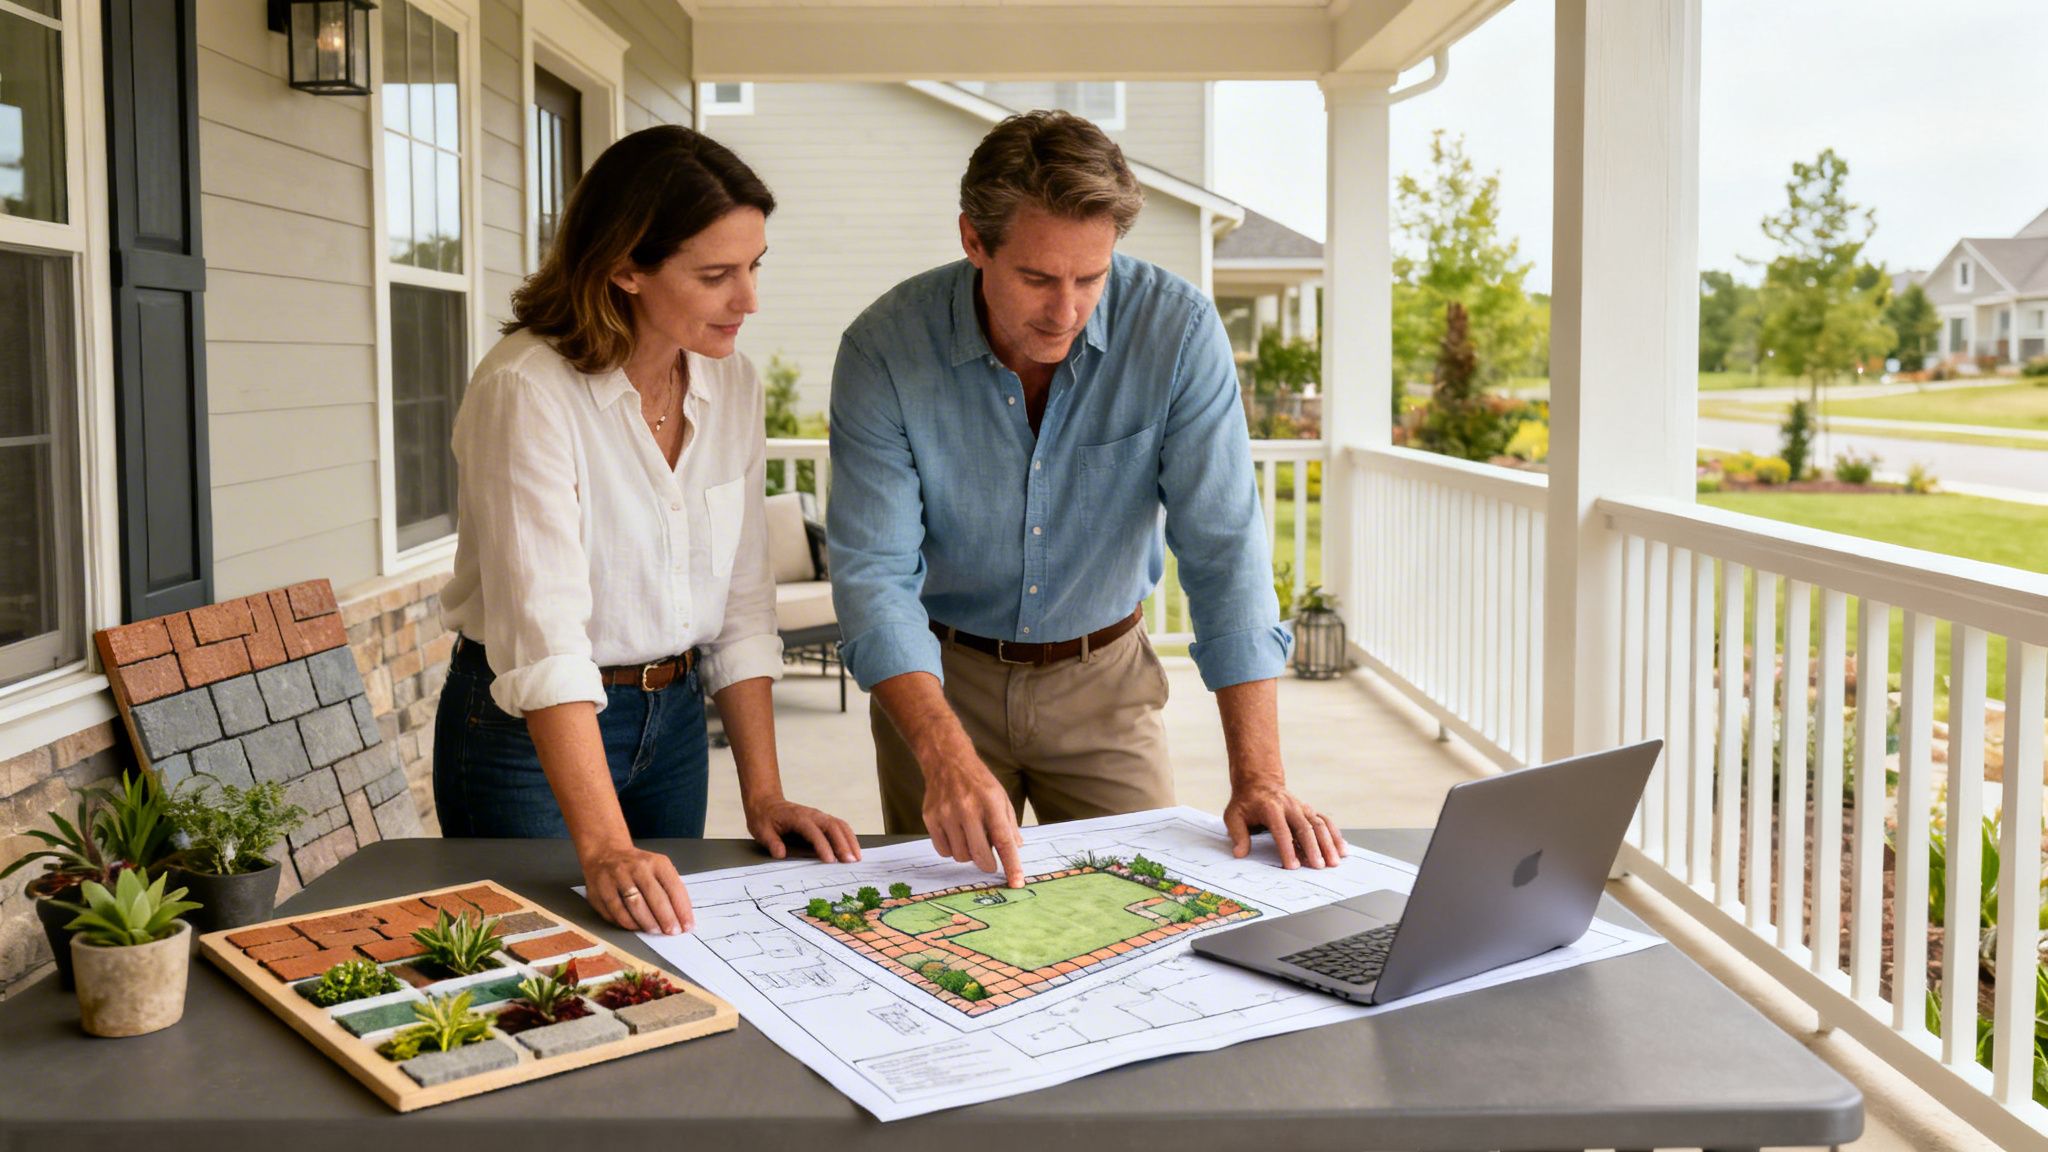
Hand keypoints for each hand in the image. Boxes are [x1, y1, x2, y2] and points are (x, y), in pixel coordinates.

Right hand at [580, 842, 693, 934]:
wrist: (605, 854)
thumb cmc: (638, 866)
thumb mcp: (658, 868)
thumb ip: (671, 889)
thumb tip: (684, 917)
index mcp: (656, 862)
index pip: (673, 887)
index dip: (682, 909)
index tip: (687, 925)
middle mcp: (636, 868)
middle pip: (655, 897)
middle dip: (666, 919)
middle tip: (672, 932)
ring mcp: (617, 879)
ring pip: (635, 906)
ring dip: (648, 923)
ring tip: (656, 931)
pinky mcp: (601, 891)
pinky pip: (617, 913)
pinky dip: (629, 923)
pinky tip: (636, 927)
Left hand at [746, 797, 862, 863]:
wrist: (767, 803)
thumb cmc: (765, 818)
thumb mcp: (761, 831)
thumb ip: (772, 842)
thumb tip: (780, 853)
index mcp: (798, 817)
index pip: (814, 832)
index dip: (823, 846)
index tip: (830, 861)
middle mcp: (812, 815)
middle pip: (833, 827)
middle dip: (843, 844)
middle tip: (851, 862)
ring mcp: (819, 816)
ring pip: (840, 825)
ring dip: (850, 840)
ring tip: (857, 857)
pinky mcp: (823, 820)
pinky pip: (840, 826)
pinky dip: (849, 836)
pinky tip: (853, 849)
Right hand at [923, 760, 1023, 886]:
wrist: (947, 761)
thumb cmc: (978, 782)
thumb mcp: (1001, 797)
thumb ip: (1009, 823)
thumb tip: (1016, 848)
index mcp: (990, 803)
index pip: (1003, 840)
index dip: (1011, 864)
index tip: (1017, 882)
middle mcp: (967, 809)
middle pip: (980, 854)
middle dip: (988, 864)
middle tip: (990, 861)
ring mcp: (946, 814)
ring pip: (961, 856)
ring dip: (969, 854)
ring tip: (970, 838)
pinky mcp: (930, 818)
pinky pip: (943, 851)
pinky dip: (952, 849)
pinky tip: (955, 835)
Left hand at [1224, 781, 1347, 869]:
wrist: (1259, 782)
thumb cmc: (1246, 802)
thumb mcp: (1234, 815)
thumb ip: (1238, 835)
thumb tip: (1240, 854)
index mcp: (1270, 808)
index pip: (1281, 831)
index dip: (1287, 849)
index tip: (1292, 866)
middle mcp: (1290, 806)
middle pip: (1305, 828)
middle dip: (1314, 848)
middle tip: (1319, 866)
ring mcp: (1302, 808)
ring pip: (1319, 824)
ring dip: (1329, 843)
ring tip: (1336, 861)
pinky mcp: (1309, 811)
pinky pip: (1325, 822)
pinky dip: (1335, 835)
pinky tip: (1343, 848)